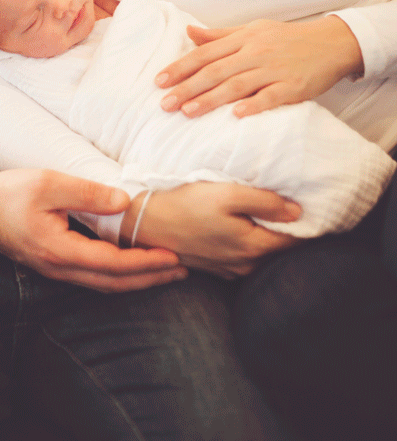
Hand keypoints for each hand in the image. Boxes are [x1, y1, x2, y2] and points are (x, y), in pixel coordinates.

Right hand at [0, 169, 187, 291]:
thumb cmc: (6, 193)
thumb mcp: (48, 183)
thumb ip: (87, 193)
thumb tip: (124, 202)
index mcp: (59, 251)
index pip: (114, 265)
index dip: (147, 263)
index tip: (174, 257)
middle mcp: (59, 268)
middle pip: (114, 284)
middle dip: (151, 279)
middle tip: (183, 270)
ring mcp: (54, 269)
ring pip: (104, 284)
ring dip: (137, 279)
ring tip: (165, 270)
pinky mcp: (52, 263)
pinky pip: (92, 276)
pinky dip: (118, 274)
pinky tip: (129, 263)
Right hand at [127, 183, 301, 278]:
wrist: (148, 223)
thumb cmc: (187, 204)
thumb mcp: (227, 194)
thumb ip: (264, 202)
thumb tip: (298, 212)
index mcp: (252, 247)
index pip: (295, 242)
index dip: (308, 226)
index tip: (316, 209)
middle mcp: (245, 265)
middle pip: (279, 250)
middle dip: (290, 232)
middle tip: (297, 208)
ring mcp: (229, 269)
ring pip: (261, 255)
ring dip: (268, 238)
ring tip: (271, 216)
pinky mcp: (215, 268)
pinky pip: (244, 258)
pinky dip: (250, 245)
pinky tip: (244, 227)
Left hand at [156, 15, 362, 117]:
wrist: (330, 43)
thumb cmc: (286, 38)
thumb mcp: (252, 30)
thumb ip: (219, 36)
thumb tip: (188, 32)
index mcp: (243, 38)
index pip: (204, 53)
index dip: (180, 67)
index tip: (159, 81)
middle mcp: (255, 52)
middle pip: (215, 71)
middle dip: (187, 87)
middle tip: (164, 103)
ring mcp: (274, 70)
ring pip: (237, 85)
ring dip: (210, 99)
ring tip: (188, 112)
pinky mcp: (293, 87)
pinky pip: (270, 97)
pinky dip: (253, 105)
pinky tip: (235, 115)